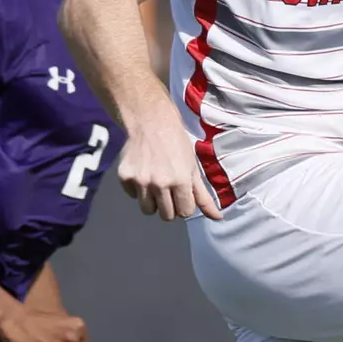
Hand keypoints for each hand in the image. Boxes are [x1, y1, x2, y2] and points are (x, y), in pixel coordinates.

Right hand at [117, 105, 222, 221]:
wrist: (151, 122)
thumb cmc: (177, 144)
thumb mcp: (194, 168)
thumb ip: (204, 196)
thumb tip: (217, 218)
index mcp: (180, 181)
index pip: (184, 213)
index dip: (185, 204)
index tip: (183, 193)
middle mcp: (159, 184)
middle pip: (166, 216)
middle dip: (170, 206)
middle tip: (170, 189)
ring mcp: (140, 181)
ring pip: (147, 210)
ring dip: (153, 201)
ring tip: (157, 183)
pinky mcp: (125, 177)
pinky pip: (132, 196)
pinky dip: (138, 189)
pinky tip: (144, 173)